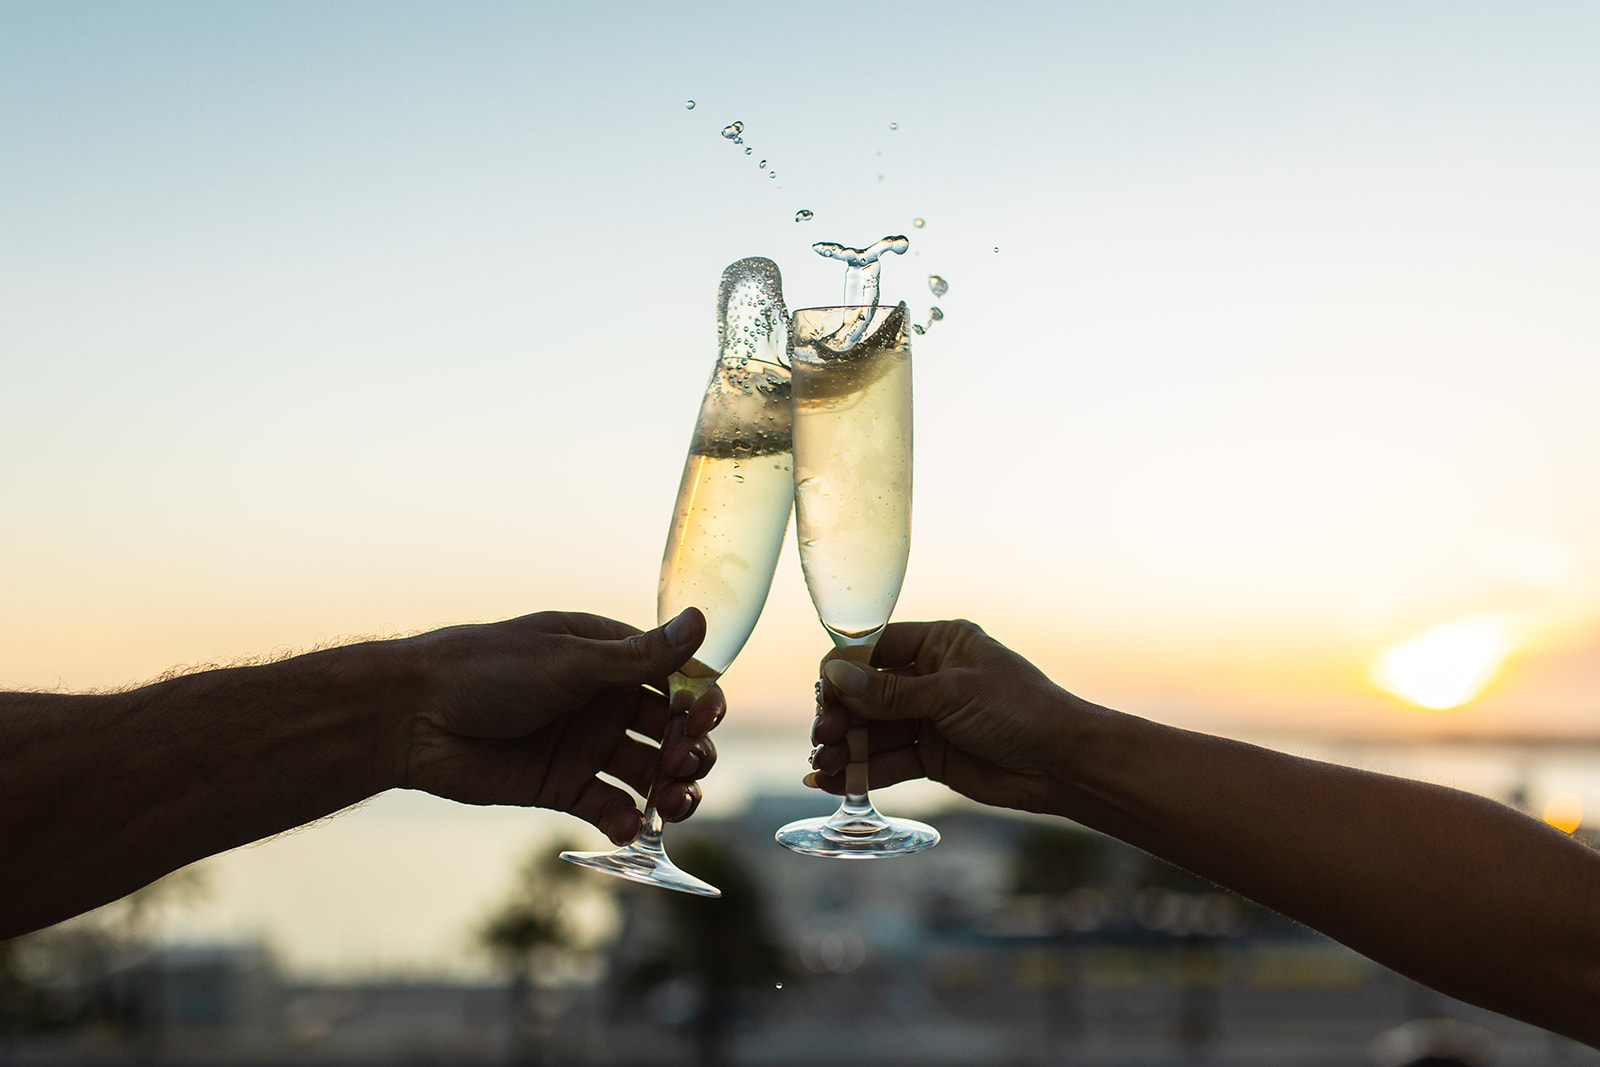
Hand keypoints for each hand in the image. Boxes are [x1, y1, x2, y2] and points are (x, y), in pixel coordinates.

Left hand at [397, 608, 722, 843]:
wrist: (412, 717)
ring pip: (650, 773)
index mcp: (610, 658)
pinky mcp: (562, 786)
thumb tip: (701, 621)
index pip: (679, 681)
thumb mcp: (569, 660)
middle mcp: (604, 701)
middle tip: (682, 765)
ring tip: (671, 806)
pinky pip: (610, 807)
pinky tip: (631, 827)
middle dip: (690, 751)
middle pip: (673, 732)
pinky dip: (629, 821)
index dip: (701, 703)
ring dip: (671, 791)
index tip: (703, 721)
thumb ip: (638, 655)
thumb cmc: (486, 669)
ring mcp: (585, 745)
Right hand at [808, 620, 1100, 815]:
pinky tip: (833, 783)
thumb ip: (891, 692)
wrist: (1062, 763)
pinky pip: (887, 761)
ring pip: (874, 731)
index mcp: (940, 644)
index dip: (845, 670)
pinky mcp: (931, 757)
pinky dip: (861, 772)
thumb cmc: (1019, 711)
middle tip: (823, 737)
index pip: (876, 648)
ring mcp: (929, 718)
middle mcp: (930, 677)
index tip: (823, 693)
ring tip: (821, 766)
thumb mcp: (951, 694)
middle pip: (868, 694)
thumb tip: (835, 676)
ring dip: (846, 748)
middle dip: (842, 715)